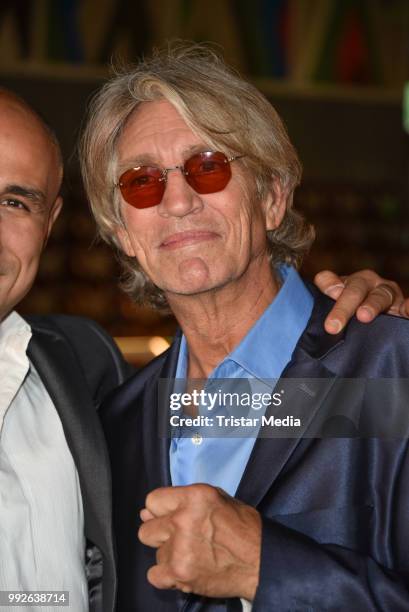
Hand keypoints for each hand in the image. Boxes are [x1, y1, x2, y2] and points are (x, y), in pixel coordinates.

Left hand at [138, 484, 260, 599]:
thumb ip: (183, 502)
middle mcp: (183, 519)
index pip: (152, 501)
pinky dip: (168, 576)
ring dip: (170, 556)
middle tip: (181, 539)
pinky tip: (185, 570)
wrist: (261, 561)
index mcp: (194, 497)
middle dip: (161, 535)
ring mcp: (180, 547)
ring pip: (155, 553)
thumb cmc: (243, 528)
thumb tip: (146, 512)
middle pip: (146, 530)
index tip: (168, 518)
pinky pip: (154, 575)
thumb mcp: (217, 499)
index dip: (159, 511)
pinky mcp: (180, 572)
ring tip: (193, 555)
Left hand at [314, 269, 408, 333]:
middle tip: (333, 326)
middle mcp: (367, 283)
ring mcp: (387, 294)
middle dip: (343, 307)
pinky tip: (407, 310)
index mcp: (346, 283)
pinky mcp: (403, 308)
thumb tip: (317, 306)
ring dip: (372, 305)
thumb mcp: (336, 309)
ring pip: (380, 296)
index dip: (328, 285)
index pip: (330, 280)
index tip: (327, 293)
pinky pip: (407, 307)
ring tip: (364, 316)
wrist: (384, 319)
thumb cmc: (353, 314)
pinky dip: (408, 307)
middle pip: (355, 289)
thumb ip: (325, 306)